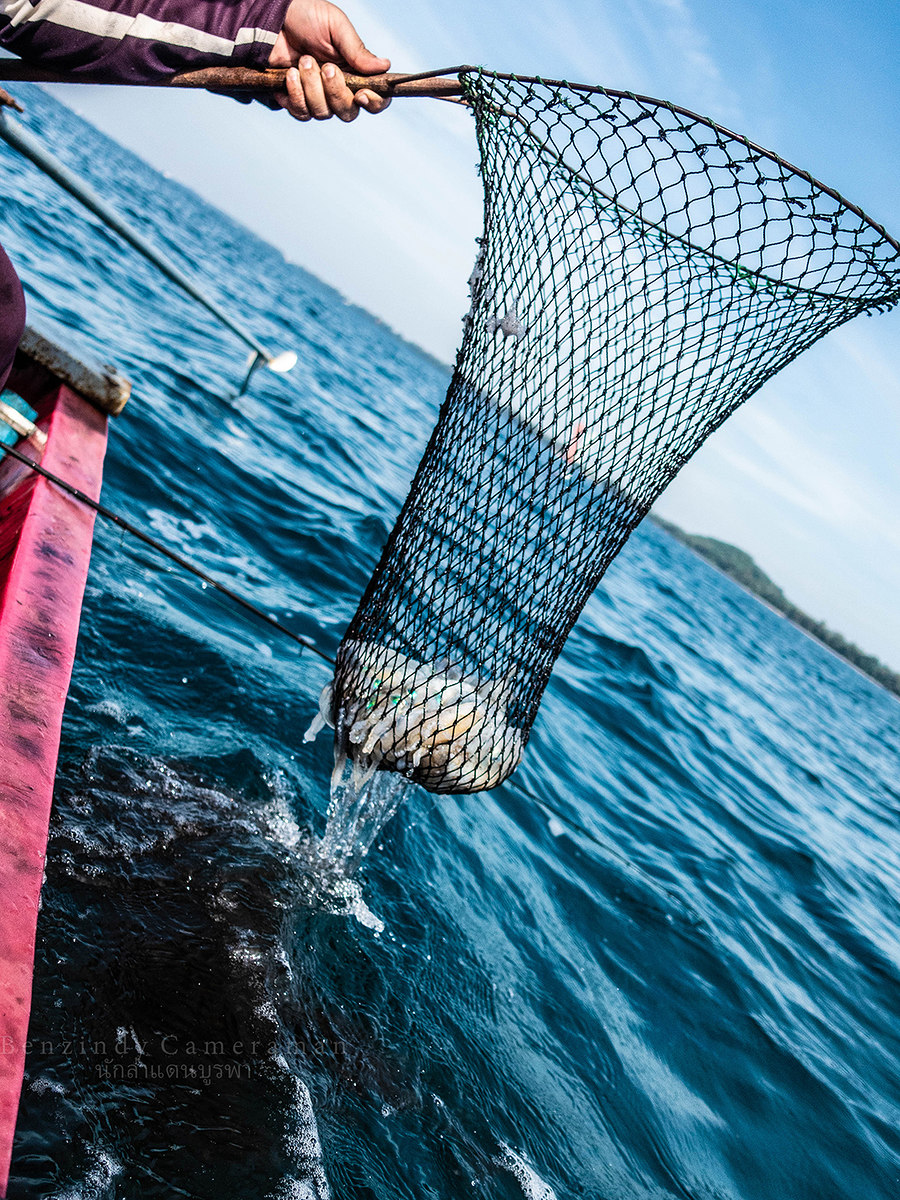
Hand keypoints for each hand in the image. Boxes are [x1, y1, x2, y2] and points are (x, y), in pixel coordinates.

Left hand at [268, 0, 391, 121]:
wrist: (274, 19)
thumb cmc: (307, 17)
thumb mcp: (336, 27)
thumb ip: (358, 51)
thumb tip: (385, 66)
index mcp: (356, 73)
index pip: (375, 100)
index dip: (373, 103)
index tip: (361, 94)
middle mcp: (339, 89)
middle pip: (348, 112)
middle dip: (336, 91)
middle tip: (325, 67)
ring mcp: (318, 98)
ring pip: (323, 113)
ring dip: (312, 87)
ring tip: (303, 60)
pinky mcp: (296, 101)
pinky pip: (301, 113)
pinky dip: (295, 94)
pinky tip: (290, 74)